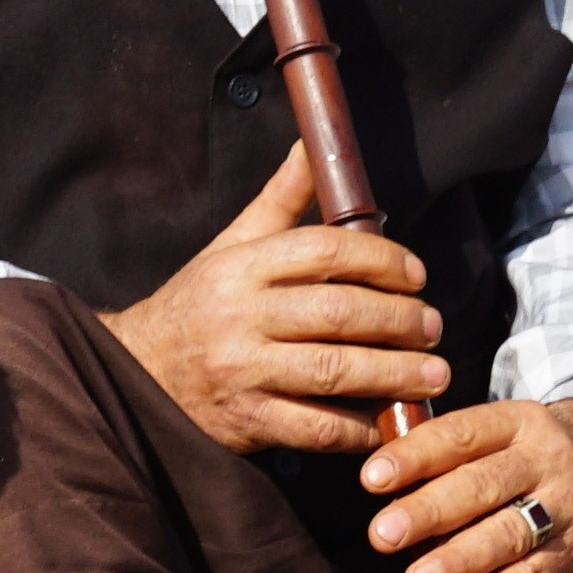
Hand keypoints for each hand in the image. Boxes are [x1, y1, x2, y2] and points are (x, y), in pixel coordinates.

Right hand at [101, 146, 451, 455]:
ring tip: (434, 374)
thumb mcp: (231, 245)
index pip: (326, 249)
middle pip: (339, 311)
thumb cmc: (198, 303)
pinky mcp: (248, 422)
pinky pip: (317, 427)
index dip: (382, 258)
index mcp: (241, 266)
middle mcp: (240, 315)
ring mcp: (243, 371)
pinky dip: (361, 427)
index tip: (416, 275)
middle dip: (399, 320)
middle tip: (434, 327)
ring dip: (396, 374)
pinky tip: (388, 419)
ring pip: (336, 370)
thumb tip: (311, 144)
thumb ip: (280, 200)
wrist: (138, 373)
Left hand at [362, 394, 572, 572]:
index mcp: (517, 421)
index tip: (372, 478)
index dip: (415, 456)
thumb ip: (446, 452)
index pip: (461, 434)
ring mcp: (565, 508)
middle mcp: (545, 460)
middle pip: (482, 485)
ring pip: (509, 533)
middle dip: (429, 511)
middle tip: (382, 534)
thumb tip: (378, 481)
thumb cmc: (525, 456)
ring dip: (460, 560)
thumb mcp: (500, 432)